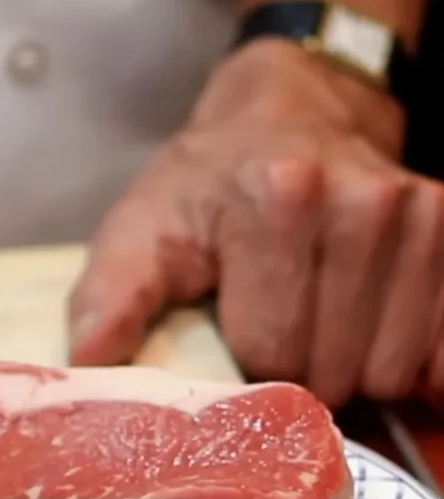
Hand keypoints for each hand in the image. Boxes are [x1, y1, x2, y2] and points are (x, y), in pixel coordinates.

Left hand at [68, 40, 443, 406]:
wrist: (285, 118)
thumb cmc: (201, 192)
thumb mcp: (138, 235)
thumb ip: (109, 300)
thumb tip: (90, 365)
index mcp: (277, 201)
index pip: (275, 354)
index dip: (247, 369)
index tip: (230, 342)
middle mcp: (362, 205)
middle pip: (335, 370)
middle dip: (296, 380)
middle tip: (270, 341)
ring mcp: (418, 219)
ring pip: (388, 371)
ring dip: (347, 375)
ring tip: (311, 331)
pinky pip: (439, 353)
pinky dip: (404, 367)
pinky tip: (364, 339)